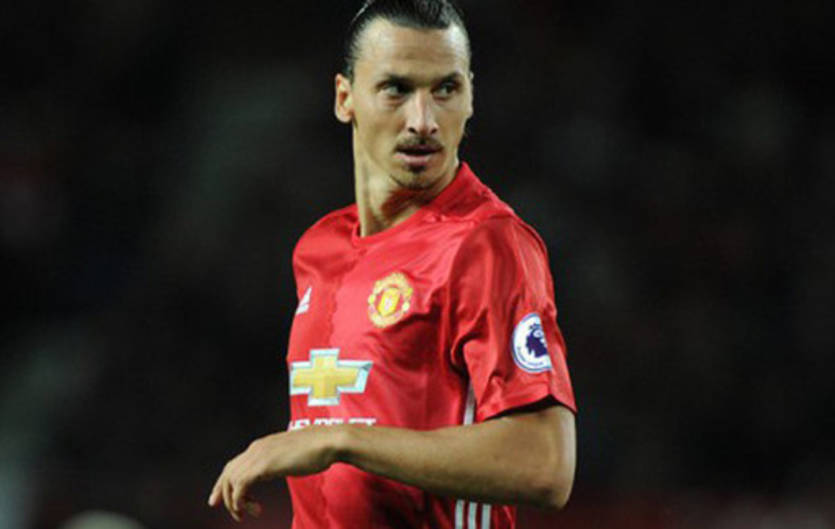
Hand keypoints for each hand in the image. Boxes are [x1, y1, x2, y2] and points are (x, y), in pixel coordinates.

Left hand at [208, 426, 341, 521]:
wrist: (328, 442)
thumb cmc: (317, 450)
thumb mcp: (291, 456)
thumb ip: (279, 461)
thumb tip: (277, 468)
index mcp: (262, 446)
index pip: (235, 464)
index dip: (225, 481)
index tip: (222, 496)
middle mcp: (256, 449)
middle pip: (228, 471)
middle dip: (221, 492)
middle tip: (221, 507)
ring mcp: (258, 455)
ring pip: (231, 481)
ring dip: (235, 501)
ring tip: (247, 513)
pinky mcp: (263, 465)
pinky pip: (240, 486)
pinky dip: (240, 500)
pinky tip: (252, 508)